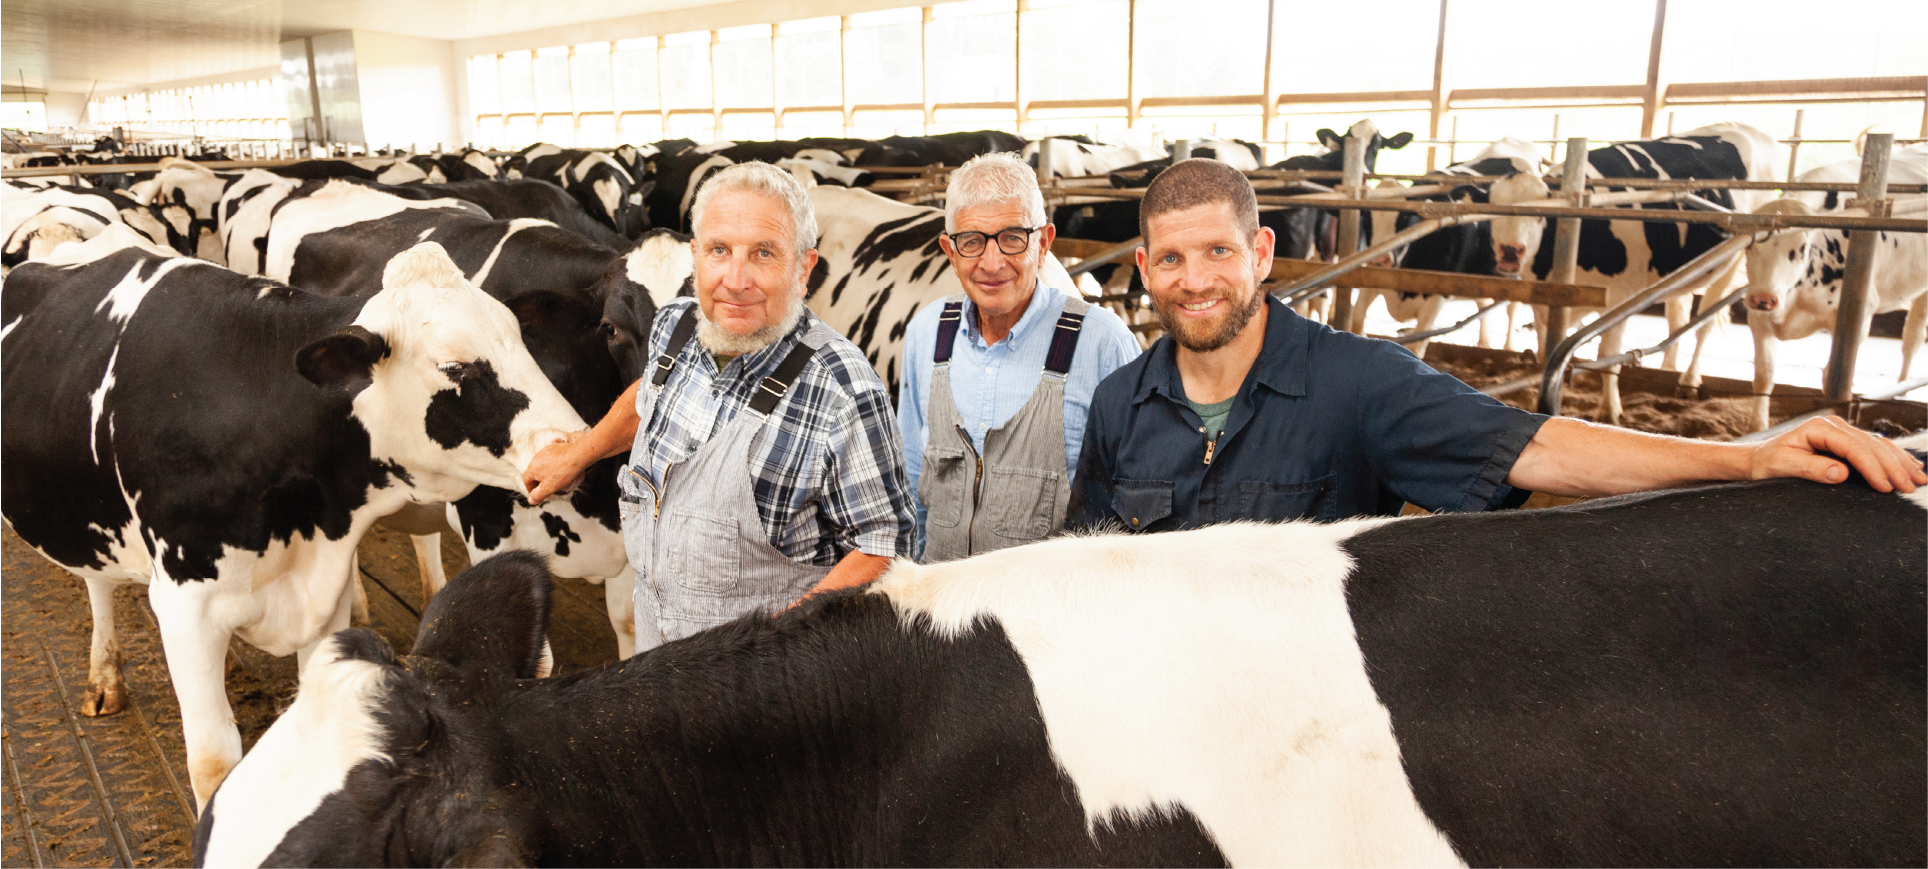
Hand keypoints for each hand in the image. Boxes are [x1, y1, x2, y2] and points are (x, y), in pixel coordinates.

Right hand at [523, 436, 590, 503]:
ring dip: (548, 474)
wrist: (578, 456)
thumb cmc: (563, 472)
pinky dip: (555, 466)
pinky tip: (563, 471)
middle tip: (548, 490)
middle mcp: (537, 457)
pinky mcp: (556, 448)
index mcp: (532, 467)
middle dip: (540, 482)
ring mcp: (546, 451)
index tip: (538, 496)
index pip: (526, 481)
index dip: (531, 490)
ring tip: (557, 481)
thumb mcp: (548, 488)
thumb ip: (538, 495)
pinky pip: (553, 459)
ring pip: (544, 466)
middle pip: (535, 473)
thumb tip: (531, 500)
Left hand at [1749, 416, 1925, 493]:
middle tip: (1909, 488)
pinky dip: (1895, 458)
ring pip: (1879, 445)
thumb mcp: (1783, 466)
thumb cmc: (1768, 463)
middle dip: (1893, 467)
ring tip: (1919, 479)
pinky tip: (1911, 466)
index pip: (1854, 448)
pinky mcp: (1846, 441)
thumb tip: (1841, 473)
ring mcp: (1842, 432)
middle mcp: (1835, 426)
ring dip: (1900, 462)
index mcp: (1820, 428)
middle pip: (1872, 445)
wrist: (1758, 459)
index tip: (1885, 487)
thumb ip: (1811, 468)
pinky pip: (1876, 448)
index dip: (1873, 468)